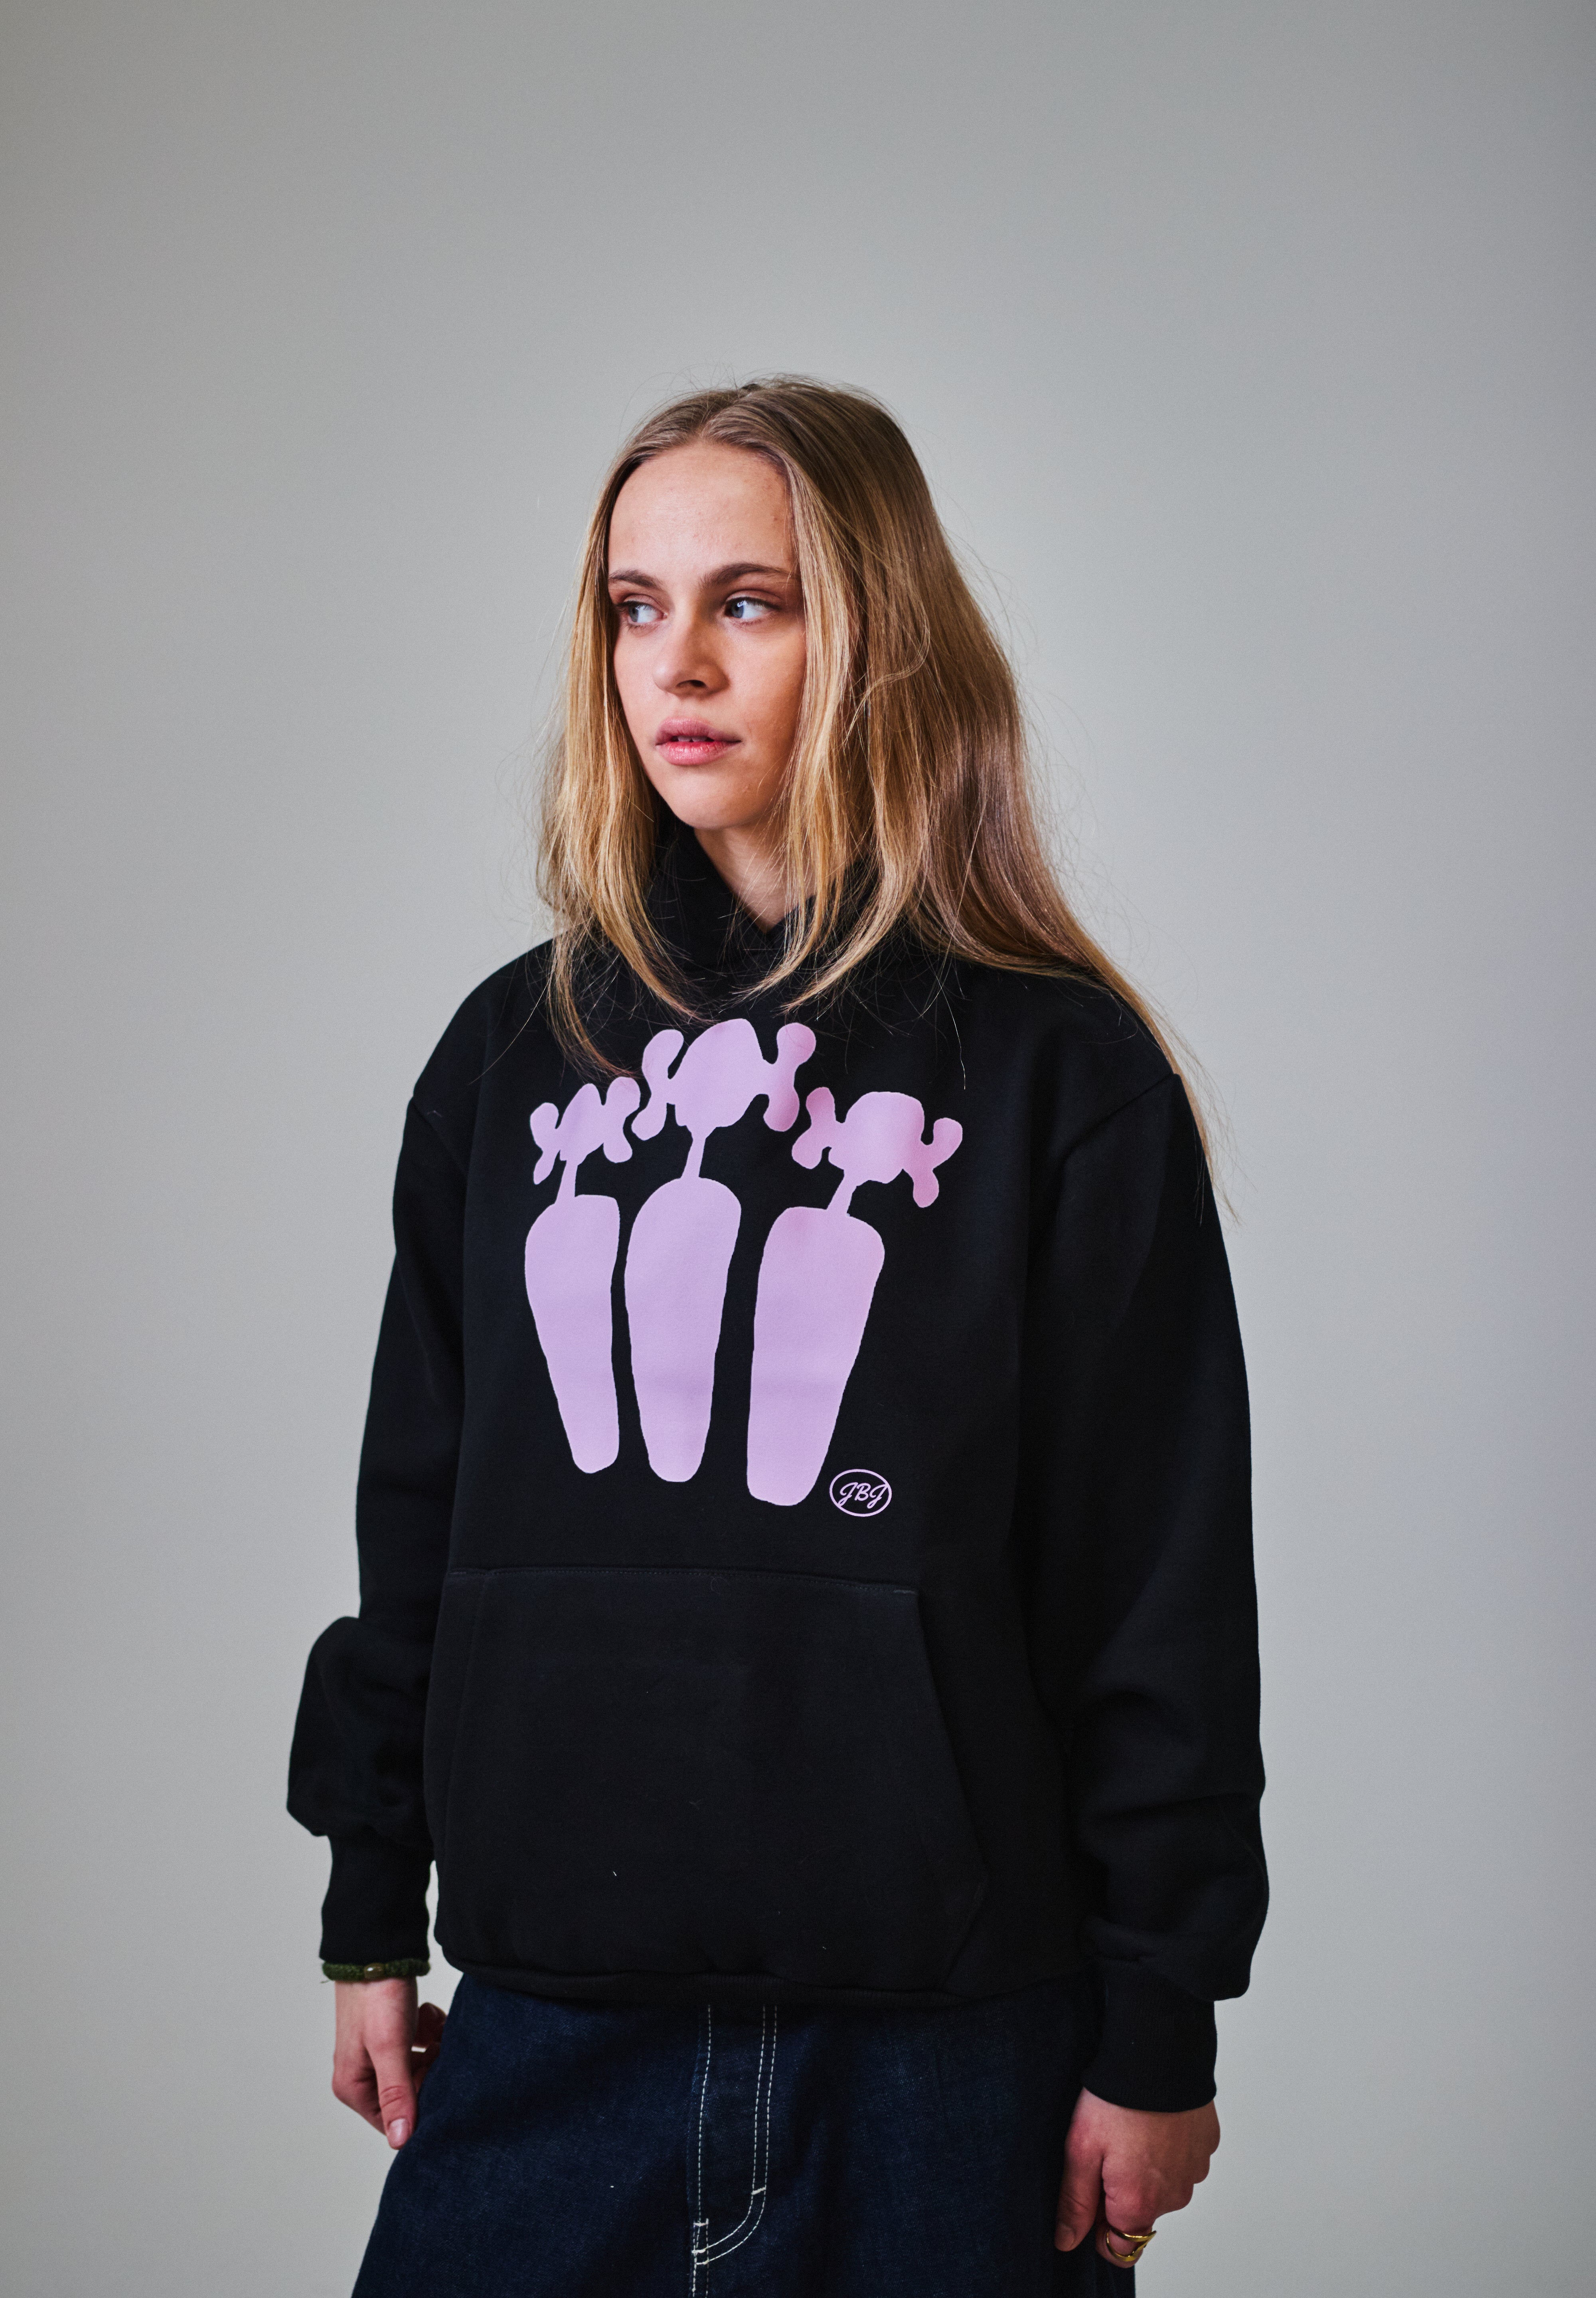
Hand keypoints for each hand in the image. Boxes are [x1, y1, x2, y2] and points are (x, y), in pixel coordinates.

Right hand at [332, 1977, 446, 2147]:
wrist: (378, 1948)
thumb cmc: (376, 1997)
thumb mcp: (389, 2048)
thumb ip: (396, 2093)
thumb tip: (401, 2140)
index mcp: (353, 2087)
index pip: (394, 2121)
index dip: (421, 2107)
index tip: (440, 2085)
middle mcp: (363, 2075)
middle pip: (410, 2093)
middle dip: (430, 2071)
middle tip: (437, 2046)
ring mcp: (378, 2054)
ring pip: (419, 2068)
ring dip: (432, 2048)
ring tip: (433, 2027)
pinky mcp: (394, 2034)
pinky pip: (419, 2046)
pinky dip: (429, 2032)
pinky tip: (428, 2015)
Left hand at [1055, 2088, 1218, 2266]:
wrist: (1159, 2054)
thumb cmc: (1115, 2100)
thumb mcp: (1081, 2150)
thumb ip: (1075, 2202)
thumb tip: (1067, 2242)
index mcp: (1140, 2204)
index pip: (1120, 2248)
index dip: (1099, 2227)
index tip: (1090, 2192)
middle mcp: (1174, 2197)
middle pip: (1140, 2213)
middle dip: (1120, 2191)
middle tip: (1106, 2148)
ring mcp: (1194, 2171)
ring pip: (1163, 2186)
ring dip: (1146, 2169)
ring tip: (1130, 2129)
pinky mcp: (1206, 2146)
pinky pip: (1183, 2160)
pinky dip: (1168, 2148)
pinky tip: (1153, 2121)